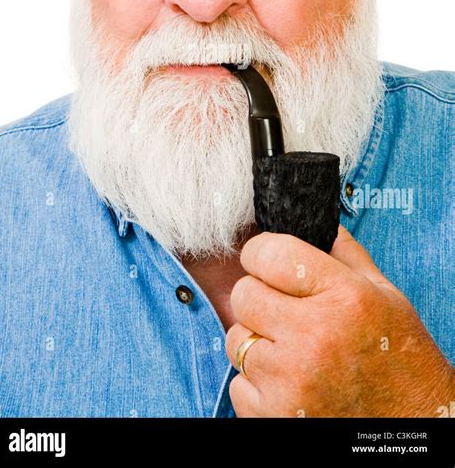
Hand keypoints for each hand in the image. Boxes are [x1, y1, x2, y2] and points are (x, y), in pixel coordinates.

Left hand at [225, 225, 453, 416]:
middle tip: (282, 308)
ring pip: (236, 338)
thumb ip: (345, 254)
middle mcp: (312, 337)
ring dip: (257, 340)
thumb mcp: (385, 295)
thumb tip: (314, 223)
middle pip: (244, 294)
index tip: (266, 261)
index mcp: (342, 298)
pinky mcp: (275, 415)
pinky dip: (257, 382)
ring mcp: (290, 380)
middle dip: (258, 295)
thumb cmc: (401, 359)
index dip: (261, 253)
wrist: (414, 426)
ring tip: (292, 349)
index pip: (269, 253)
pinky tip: (290, 381)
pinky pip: (238, 383)